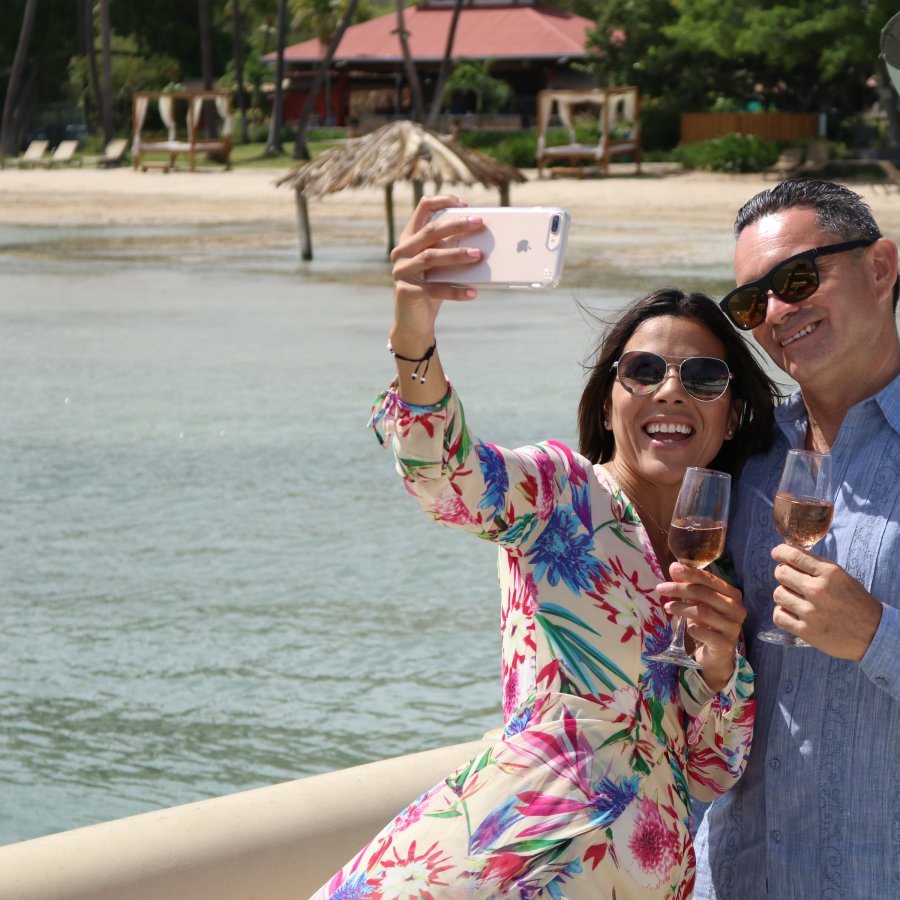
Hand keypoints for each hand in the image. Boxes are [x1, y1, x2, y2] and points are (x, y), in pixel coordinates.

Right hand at [389, 194, 484, 349]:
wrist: (414, 322)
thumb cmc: (432, 288)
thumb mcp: (441, 266)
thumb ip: (450, 250)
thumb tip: (482, 241)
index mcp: (410, 238)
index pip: (423, 208)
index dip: (443, 201)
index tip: (465, 204)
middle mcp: (402, 251)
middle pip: (430, 231)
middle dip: (456, 225)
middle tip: (479, 223)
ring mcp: (401, 271)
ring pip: (431, 257)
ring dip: (456, 255)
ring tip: (479, 256)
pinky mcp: (405, 292)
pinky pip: (434, 289)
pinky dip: (455, 291)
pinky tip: (472, 293)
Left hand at [658, 562, 745, 691]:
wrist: (717, 655)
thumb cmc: (708, 625)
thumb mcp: (699, 603)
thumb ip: (689, 586)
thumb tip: (674, 568)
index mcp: (732, 594)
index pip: (710, 579)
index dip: (691, 573)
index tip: (673, 569)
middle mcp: (736, 608)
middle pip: (704, 593)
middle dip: (679, 589)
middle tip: (661, 588)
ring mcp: (732, 626)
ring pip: (702, 611)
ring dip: (681, 607)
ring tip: (668, 607)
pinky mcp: (725, 643)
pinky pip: (702, 631)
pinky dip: (691, 628)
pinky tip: (686, 628)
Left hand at [771, 543, 882, 658]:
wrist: (873, 634)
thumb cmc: (856, 603)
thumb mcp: (841, 577)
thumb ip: (816, 567)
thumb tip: (789, 555)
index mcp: (829, 573)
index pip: (793, 556)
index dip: (780, 552)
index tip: (777, 554)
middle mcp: (818, 590)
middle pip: (781, 574)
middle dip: (783, 574)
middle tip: (790, 581)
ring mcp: (811, 612)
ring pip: (778, 594)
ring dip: (784, 595)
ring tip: (796, 600)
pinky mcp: (806, 631)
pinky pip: (778, 616)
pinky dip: (782, 614)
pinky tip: (793, 613)